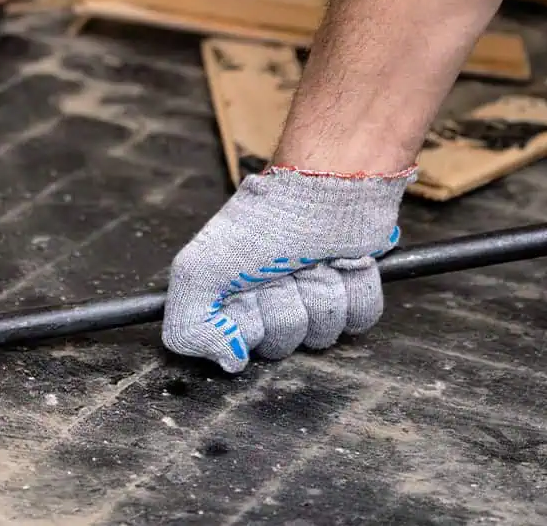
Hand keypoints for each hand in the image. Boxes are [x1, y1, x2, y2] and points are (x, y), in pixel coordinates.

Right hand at [162, 165, 414, 372]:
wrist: (325, 185)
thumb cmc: (264, 220)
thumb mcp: (198, 269)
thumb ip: (188, 326)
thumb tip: (229, 361)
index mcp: (230, 300)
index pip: (236, 349)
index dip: (244, 325)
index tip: (243, 293)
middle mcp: (269, 303)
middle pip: (280, 346)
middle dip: (282, 309)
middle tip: (278, 274)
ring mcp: (311, 298)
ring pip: (320, 335)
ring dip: (317, 297)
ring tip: (309, 263)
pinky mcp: (351, 292)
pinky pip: (358, 320)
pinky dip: (352, 291)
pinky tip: (340, 264)